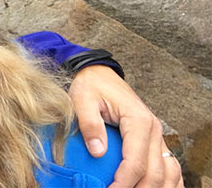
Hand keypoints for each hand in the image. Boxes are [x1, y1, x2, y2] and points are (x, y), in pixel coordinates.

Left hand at [68, 65, 182, 187]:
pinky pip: (169, 166)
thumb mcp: (82, 99)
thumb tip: (98, 151)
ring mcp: (157, 135)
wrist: (99, 74)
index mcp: (138, 120)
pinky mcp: (154, 140)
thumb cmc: (90, 85)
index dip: (123, 182)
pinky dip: (167, 182)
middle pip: (155, 173)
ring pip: (169, 173)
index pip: (135, 162)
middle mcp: (154, 129)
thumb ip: (90, 124)